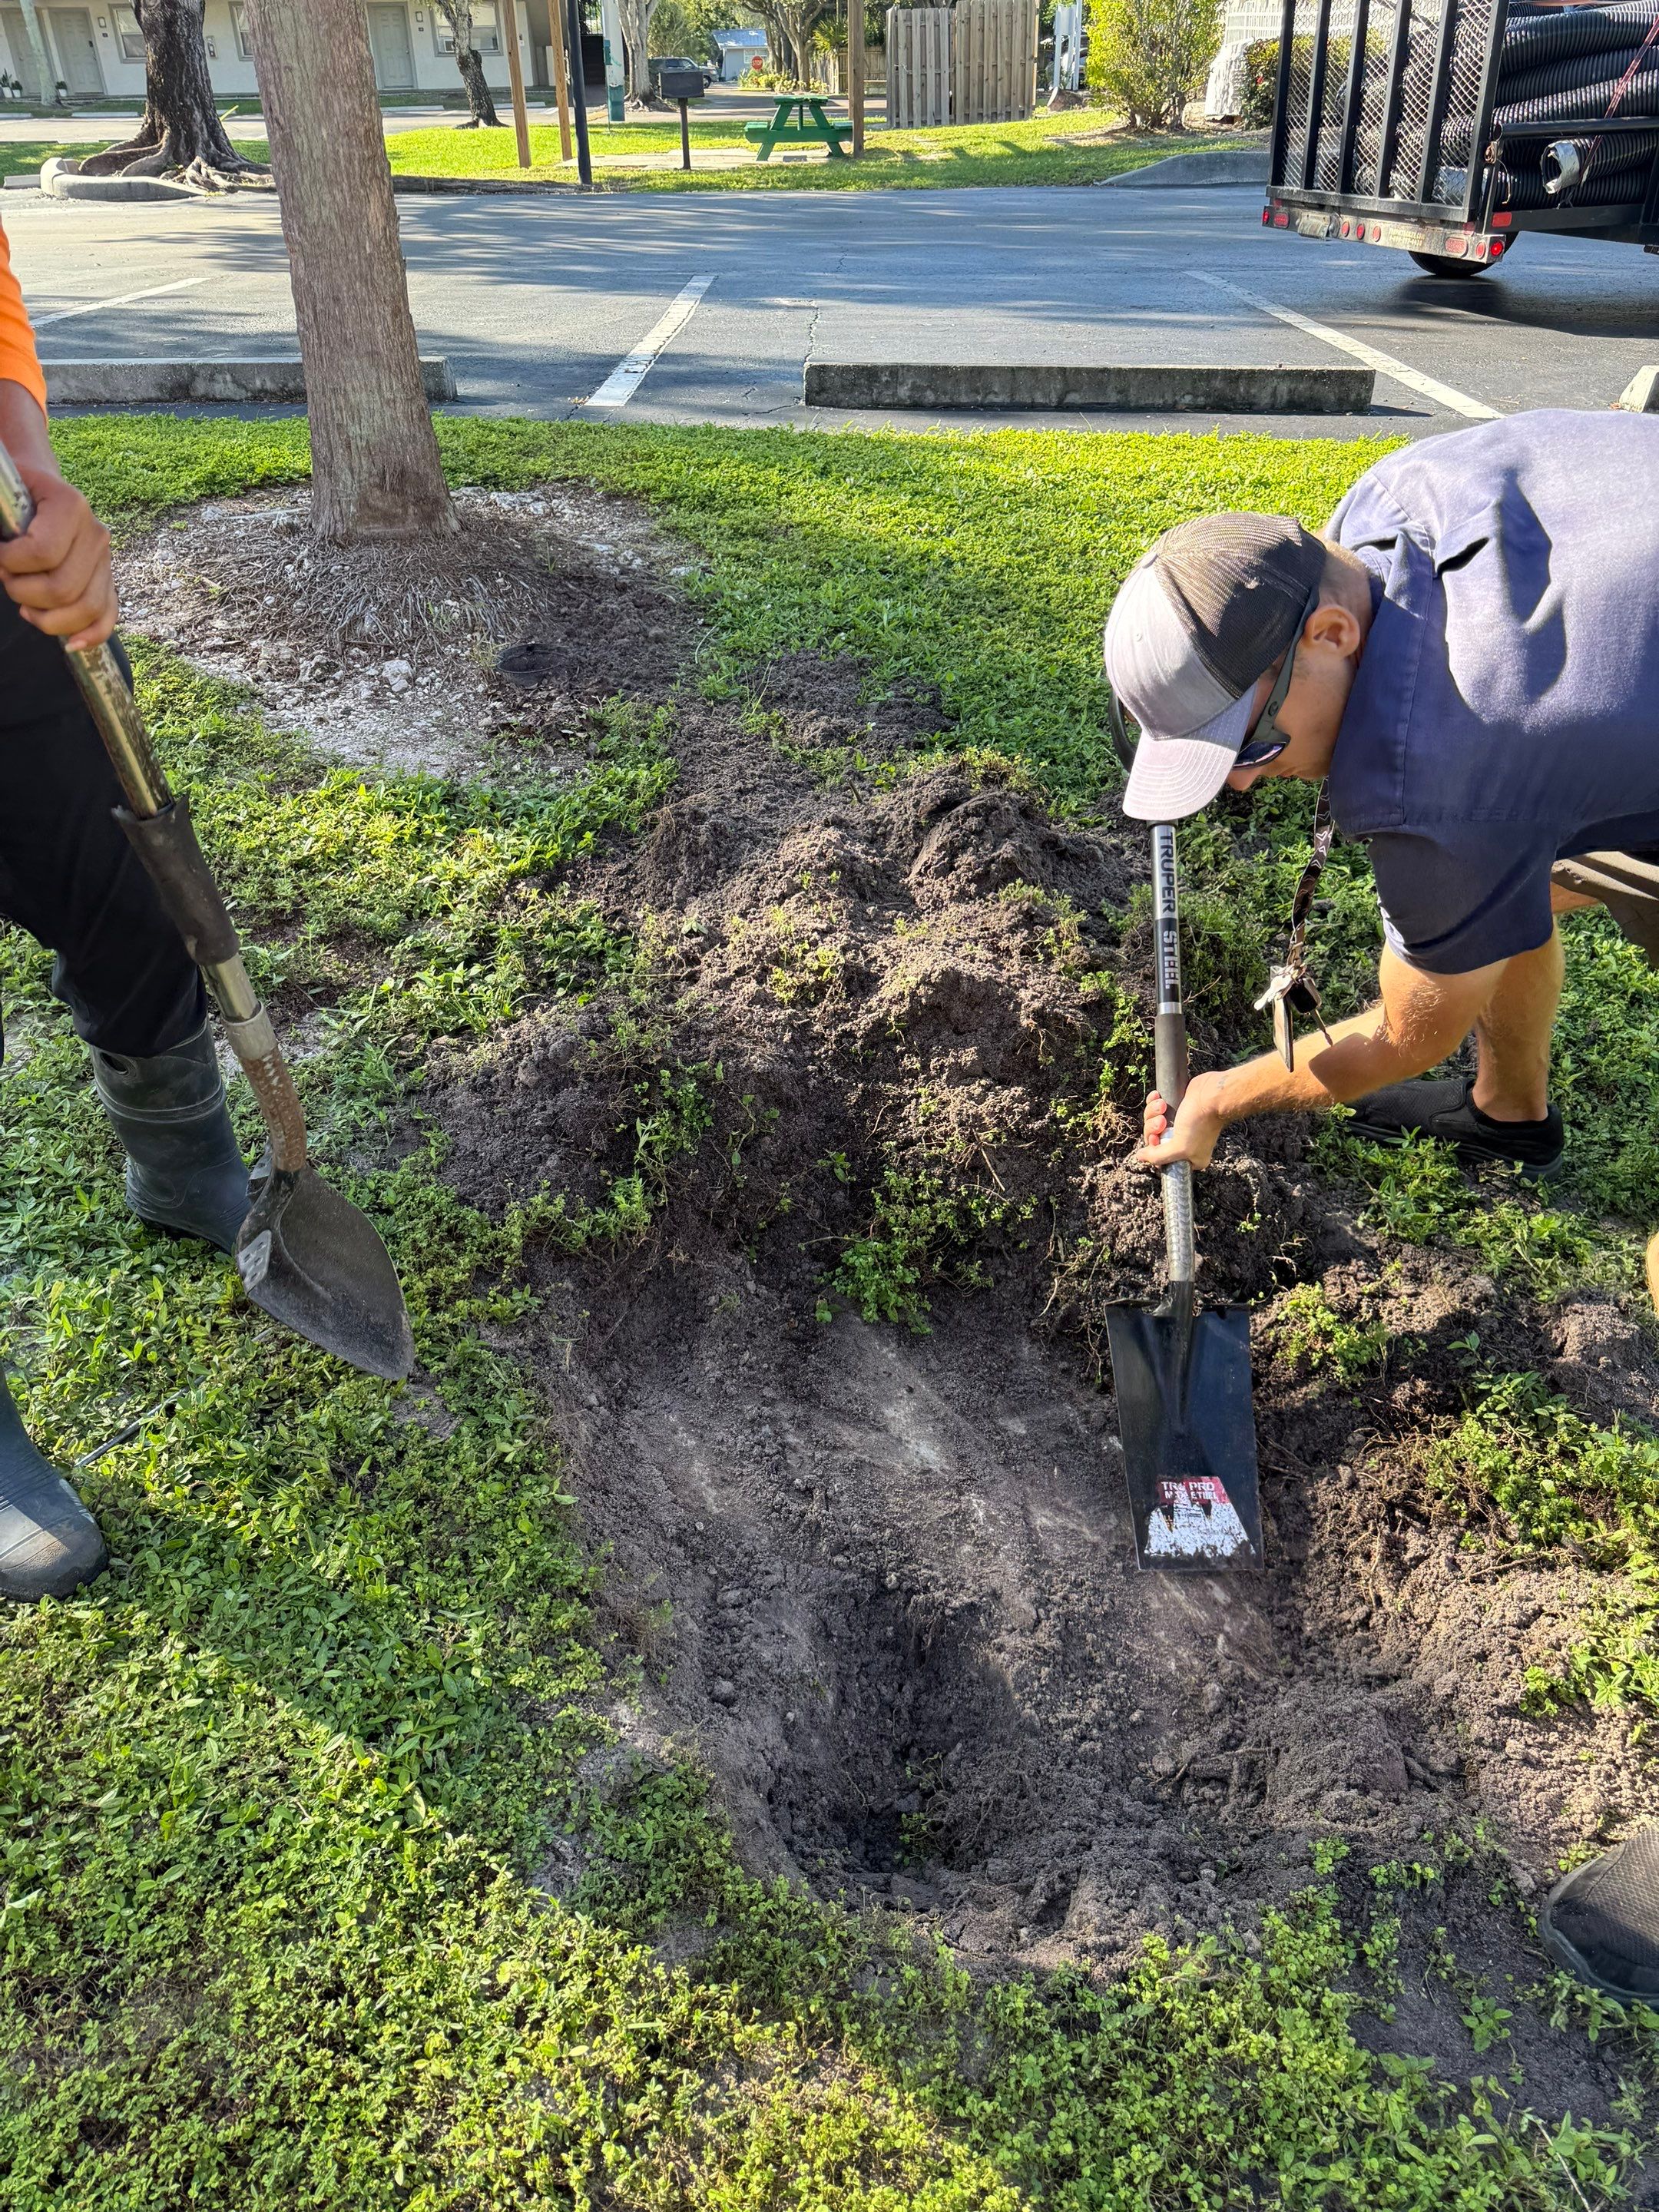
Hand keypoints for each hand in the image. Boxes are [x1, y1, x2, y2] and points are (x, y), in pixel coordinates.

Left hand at [0, 460, 116, 647]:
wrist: (37, 485)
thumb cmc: (12, 492)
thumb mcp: (2, 499)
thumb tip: (0, 563)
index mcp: (70, 505)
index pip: (42, 553)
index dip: (10, 563)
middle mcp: (95, 533)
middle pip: (63, 588)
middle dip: (24, 592)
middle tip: (7, 579)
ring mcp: (105, 559)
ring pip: (86, 609)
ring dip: (48, 617)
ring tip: (25, 605)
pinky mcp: (107, 579)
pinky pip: (107, 616)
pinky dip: (91, 635)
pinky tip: (70, 643)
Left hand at [1132, 1073, 1227, 1171]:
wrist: (1211, 1094)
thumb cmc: (1201, 1122)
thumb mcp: (1180, 1147)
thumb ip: (1159, 1156)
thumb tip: (1141, 1157)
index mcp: (1190, 1157)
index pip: (1161, 1157)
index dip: (1153, 1147)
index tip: (1156, 1137)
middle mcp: (1185, 1142)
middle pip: (1155, 1138)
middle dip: (1153, 1127)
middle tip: (1162, 1121)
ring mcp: (1180, 1124)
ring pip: (1154, 1121)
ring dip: (1153, 1112)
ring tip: (1162, 1106)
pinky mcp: (1176, 1107)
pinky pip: (1156, 1107)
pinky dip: (1154, 1101)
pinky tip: (1158, 1097)